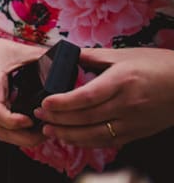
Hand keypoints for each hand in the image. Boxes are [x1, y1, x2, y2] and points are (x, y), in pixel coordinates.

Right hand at [0, 35, 47, 146]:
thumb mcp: (16, 50)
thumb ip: (40, 56)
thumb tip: (67, 61)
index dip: (11, 119)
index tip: (30, 120)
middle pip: (0, 129)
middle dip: (24, 137)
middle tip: (47, 130)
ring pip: (2, 134)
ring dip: (23, 139)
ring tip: (45, 131)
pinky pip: (3, 131)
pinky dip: (19, 135)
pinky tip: (36, 129)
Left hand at [36, 47, 173, 146]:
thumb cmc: (157, 65)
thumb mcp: (125, 55)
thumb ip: (94, 56)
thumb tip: (68, 56)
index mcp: (121, 82)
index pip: (87, 96)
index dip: (64, 102)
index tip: (45, 102)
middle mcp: (127, 104)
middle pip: (87, 117)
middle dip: (59, 119)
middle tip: (39, 115)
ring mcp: (133, 121)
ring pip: (96, 133)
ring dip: (70, 134)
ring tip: (50, 130)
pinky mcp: (138, 132)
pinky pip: (110, 141)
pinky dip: (89, 141)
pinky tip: (73, 138)